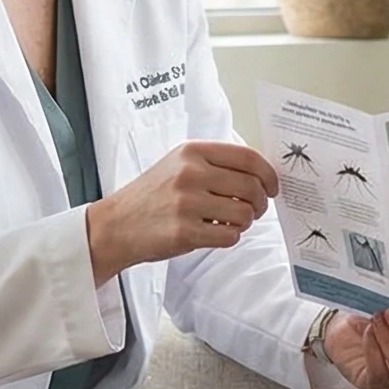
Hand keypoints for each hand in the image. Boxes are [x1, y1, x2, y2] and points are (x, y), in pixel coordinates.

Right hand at [85, 142, 279, 279]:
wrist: (115, 224)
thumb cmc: (152, 196)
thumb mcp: (178, 164)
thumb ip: (215, 163)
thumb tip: (259, 173)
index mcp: (192, 152)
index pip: (248, 157)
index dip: (269, 174)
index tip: (273, 187)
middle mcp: (190, 173)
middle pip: (251, 187)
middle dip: (261, 203)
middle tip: (256, 210)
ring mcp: (187, 203)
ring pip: (244, 214)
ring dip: (244, 222)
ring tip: (230, 222)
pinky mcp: (184, 231)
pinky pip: (229, 236)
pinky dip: (230, 237)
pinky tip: (216, 233)